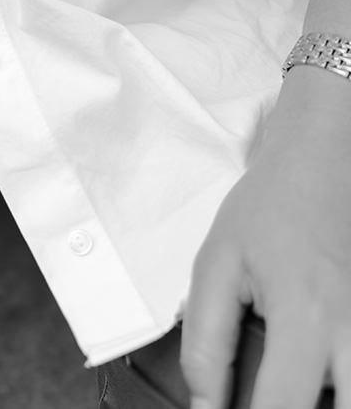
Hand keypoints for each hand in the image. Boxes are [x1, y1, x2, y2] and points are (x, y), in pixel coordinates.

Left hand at [181, 67, 350, 408]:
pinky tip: (326, 372)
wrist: (326, 156)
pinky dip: (347, 380)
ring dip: (332, 398)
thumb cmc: (273, 203)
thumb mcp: (218, 261)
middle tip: (278, 399)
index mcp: (308, 315)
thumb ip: (206, 339)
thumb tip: (204, 405)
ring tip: (297, 385)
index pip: (284, 408)